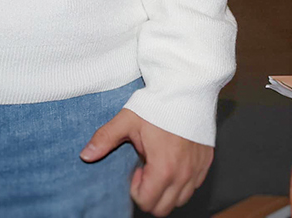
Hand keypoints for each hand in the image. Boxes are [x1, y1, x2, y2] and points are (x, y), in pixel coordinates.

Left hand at [80, 108, 211, 215]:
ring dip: (167, 191)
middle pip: (163, 208)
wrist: (189, 86)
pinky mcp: (206, 162)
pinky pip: (194, 186)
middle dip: (150, 195)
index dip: (136, 190)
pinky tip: (174, 161)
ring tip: (159, 166)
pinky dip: (183, 182)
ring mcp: (197, 169)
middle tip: (146, 170)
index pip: (147, 202)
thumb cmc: (159, 103)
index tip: (137, 169)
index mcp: (164, 168)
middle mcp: (184, 174)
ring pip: (181, 200)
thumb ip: (105, 139)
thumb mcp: (128, 120)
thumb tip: (85, 155)